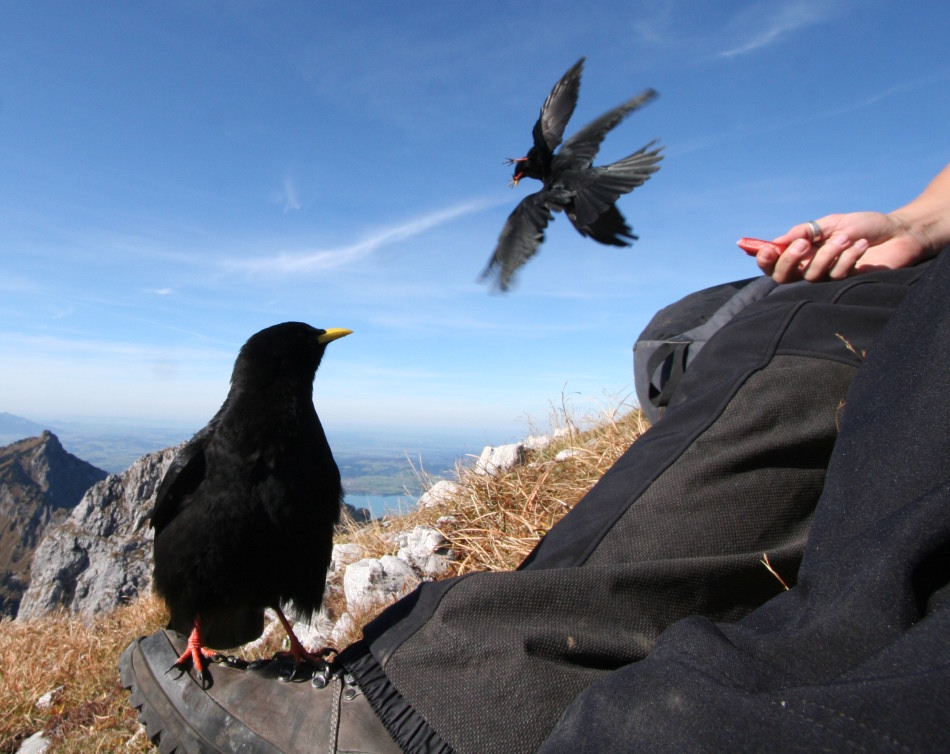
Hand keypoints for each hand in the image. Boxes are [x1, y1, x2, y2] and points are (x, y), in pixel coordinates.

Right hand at [751, 163, 949, 283]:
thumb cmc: (865, 225)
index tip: (767, 249)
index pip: (773, 262)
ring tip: (846, 238)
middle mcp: (810, 266)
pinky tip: (862, 245)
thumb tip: (777, 242)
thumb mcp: (831, 222)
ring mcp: (827, 277)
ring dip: (828, 254)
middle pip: (782, 276)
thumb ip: (804, 231)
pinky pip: (836, 276)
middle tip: (803, 244)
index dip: (764, 259)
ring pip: (811, 276)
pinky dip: (848, 257)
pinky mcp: (845, 285)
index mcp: (803, 250)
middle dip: (789, 261)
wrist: (899, 233)